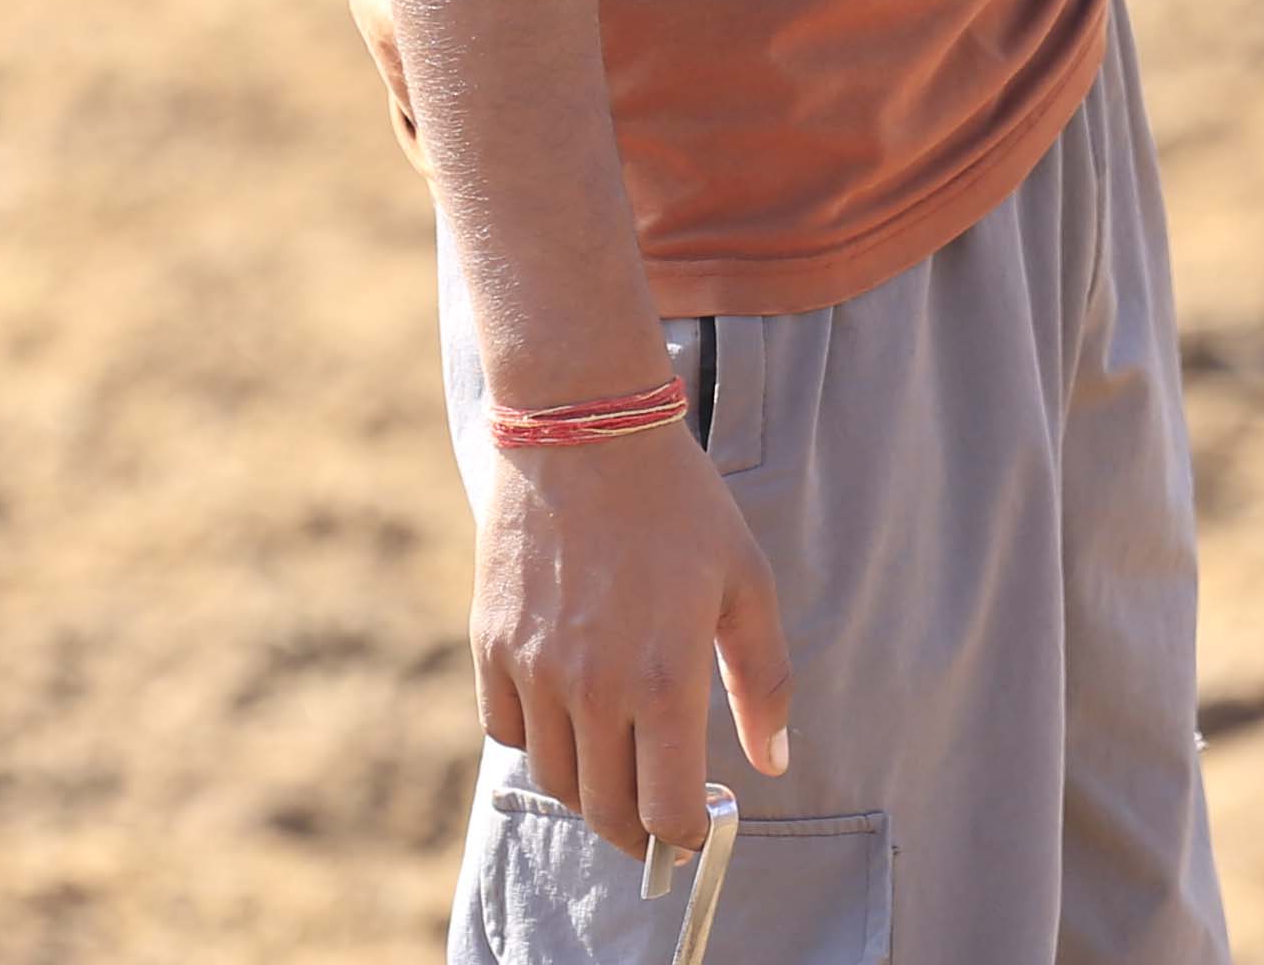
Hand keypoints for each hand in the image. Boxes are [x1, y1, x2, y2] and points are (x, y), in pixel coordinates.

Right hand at [472, 421, 792, 863]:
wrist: (584, 427)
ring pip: (554, 778)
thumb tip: (772, 763)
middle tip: (659, 823)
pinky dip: (536, 739)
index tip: (699, 830)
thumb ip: (764, 682)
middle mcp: (592, 688)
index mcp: (664, 681)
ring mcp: (534, 669)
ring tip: (618, 769)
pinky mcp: (491, 644)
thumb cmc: (679, 504)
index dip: (687, 836)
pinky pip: (506, 729)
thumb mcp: (747, 583)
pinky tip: (567, 715)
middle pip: (606, 811)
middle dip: (638, 833)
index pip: (667, 811)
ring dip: (590, 791)